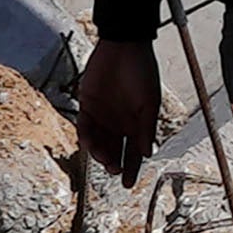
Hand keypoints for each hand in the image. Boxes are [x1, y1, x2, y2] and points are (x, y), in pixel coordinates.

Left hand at [69, 35, 155, 170]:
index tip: (128, 185)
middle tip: (113, 169)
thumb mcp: (148, 102)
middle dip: (113, 163)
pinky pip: (84, 128)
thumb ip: (146, 128)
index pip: (134, 152)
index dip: (132, 169)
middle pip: (114, 150)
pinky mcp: (86, 107)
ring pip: (98, 143)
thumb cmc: (142, 72)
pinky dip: (85, 138)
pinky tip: (89, 143)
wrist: (122, 48)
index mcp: (137, 123)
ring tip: (103, 157)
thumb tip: (147, 154)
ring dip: (99, 153)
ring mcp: (102, 117)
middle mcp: (119, 123)